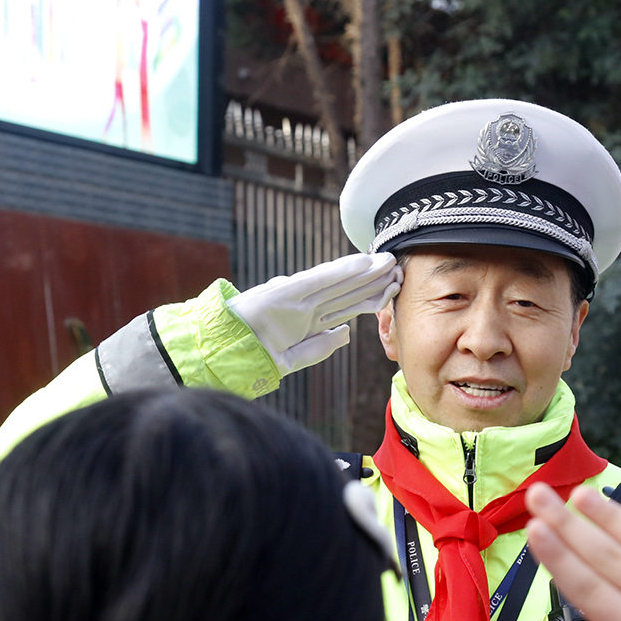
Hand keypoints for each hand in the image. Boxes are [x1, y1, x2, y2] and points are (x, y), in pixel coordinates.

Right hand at [227, 253, 401, 374]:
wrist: (220, 351)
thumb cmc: (249, 354)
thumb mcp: (290, 357)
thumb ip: (318, 347)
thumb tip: (345, 333)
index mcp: (307, 319)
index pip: (346, 305)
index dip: (370, 296)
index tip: (392, 289)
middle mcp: (305, 305)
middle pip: (348, 291)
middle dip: (374, 281)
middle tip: (399, 267)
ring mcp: (297, 297)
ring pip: (340, 283)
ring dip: (366, 273)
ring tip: (390, 263)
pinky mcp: (286, 293)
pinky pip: (319, 280)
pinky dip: (341, 271)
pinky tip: (362, 263)